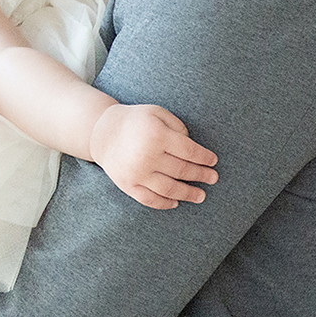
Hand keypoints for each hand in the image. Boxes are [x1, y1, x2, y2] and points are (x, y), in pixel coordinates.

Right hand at [89, 103, 218, 208]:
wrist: (101, 132)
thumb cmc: (135, 120)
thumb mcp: (157, 112)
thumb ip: (177, 126)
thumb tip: (193, 147)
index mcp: (157, 135)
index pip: (189, 150)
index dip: (204, 158)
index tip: (213, 162)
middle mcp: (147, 156)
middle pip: (182, 170)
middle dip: (201, 175)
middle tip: (213, 178)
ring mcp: (137, 173)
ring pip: (169, 189)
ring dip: (188, 194)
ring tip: (201, 196)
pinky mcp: (127, 185)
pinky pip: (149, 199)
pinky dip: (164, 203)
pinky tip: (176, 203)